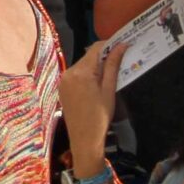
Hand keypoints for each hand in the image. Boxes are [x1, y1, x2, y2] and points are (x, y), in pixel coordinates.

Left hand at [58, 39, 124, 156]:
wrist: (84, 139)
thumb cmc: (100, 116)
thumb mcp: (109, 90)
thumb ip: (113, 66)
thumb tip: (121, 46)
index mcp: (81, 72)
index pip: (95, 48)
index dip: (109, 45)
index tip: (122, 45)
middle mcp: (69, 72)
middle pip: (88, 57)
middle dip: (103, 57)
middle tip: (119, 61)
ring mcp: (63, 80)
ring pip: (82, 65)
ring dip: (94, 67)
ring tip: (109, 75)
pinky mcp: (62, 87)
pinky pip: (75, 75)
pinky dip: (86, 75)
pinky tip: (96, 85)